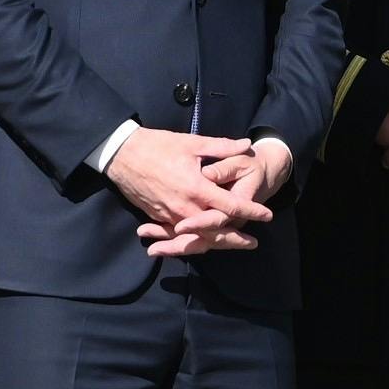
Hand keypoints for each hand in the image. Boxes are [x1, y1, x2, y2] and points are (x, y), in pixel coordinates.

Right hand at [109, 129, 267, 255]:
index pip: (230, 206)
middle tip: (252, 243)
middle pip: (215, 231)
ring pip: (197, 237)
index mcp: (197, 188)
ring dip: (215, 243)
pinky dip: (192, 240)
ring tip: (232, 245)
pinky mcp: (158, 218)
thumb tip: (246, 144)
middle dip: (235, 239)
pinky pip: (178, 235)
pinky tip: (203, 243)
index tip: (267, 215)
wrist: (122, 155)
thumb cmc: (157, 146)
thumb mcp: (192, 143)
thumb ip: (221, 147)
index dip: (251, 211)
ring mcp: (170, 216)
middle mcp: (185, 208)